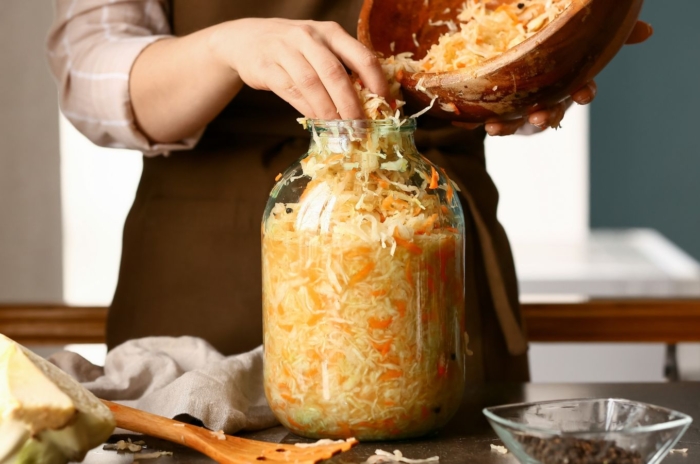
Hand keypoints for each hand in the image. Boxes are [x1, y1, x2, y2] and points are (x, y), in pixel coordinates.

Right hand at [208, 18, 388, 119]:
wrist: (246, 40)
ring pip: (312, 84)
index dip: (376, 82)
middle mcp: (309, 37)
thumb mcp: (320, 48)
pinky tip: (317, 123)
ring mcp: (285, 50)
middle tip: (360, 128)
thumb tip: (369, 104)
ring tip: (340, 131)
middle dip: (351, 105)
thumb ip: (341, 68)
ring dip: (328, 112)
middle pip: (335, 74)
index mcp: (331, 32)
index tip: (385, 106)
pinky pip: (290, 91)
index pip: (361, 56)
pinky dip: (306, 109)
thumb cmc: (293, 49)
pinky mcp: (266, 66)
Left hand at [454, 20, 653, 135]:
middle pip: (550, 110)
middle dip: (546, 115)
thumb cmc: (554, 58)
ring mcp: (523, 109)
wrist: (519, 74)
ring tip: (493, 128)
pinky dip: (475, 122)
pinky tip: (464, 122)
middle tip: (540, 118)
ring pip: (517, 121)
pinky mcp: (501, 113)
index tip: (585, 94)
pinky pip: (488, 119)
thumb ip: (606, 36)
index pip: (581, 88)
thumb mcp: (578, 43)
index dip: (584, 92)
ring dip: (507, 126)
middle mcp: (547, 99)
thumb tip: (647, 30)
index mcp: (567, 81)